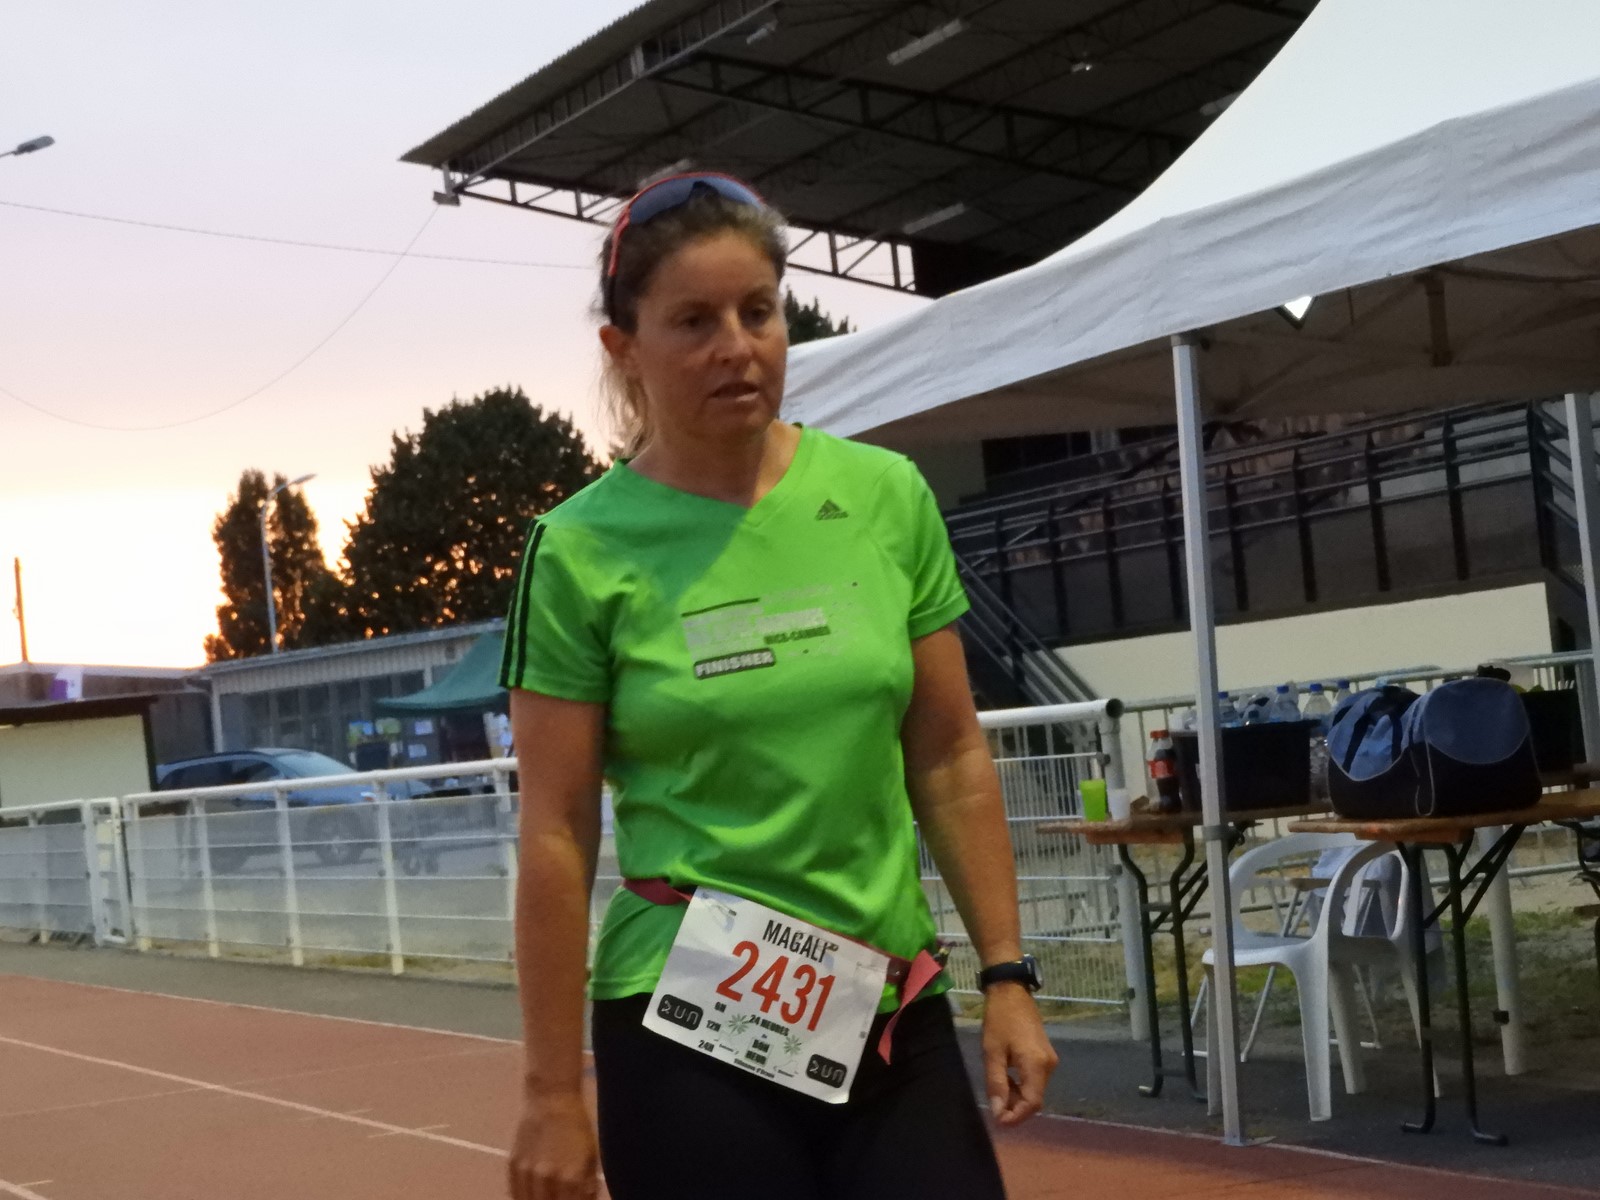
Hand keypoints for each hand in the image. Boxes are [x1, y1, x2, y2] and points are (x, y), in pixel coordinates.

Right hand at [507, 1090, 599, 1199]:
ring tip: (548, 1195)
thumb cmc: (577, 1127)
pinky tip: (532, 1194)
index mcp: (570, 1178)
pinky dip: (523, 1197)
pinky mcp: (513, 1166)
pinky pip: (516, 1193)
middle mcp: (546, 1179)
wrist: (552, 1099)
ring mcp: (527, 1173)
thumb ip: (587, 1185)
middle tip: (561, 1196)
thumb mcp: (590, 1157)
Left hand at [981, 983, 1057, 1125]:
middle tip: (994, 1106)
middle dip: (1015, 1108)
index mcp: (1037, 1065)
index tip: (998, 1121)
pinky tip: (1006, 1080)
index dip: (1016, 1117)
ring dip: (1017, 1097)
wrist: (1011, 991)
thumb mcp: (992, 1052)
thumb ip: (996, 1083)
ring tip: (997, 1092)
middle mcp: (1049, 1065)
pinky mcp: (1045, 1055)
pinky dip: (1022, 1086)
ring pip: (1035, 1090)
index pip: (1033, 1103)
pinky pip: (1035, 1079)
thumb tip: (999, 1112)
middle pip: (1035, 1099)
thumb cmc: (999, 1020)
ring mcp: (1049, 1060)